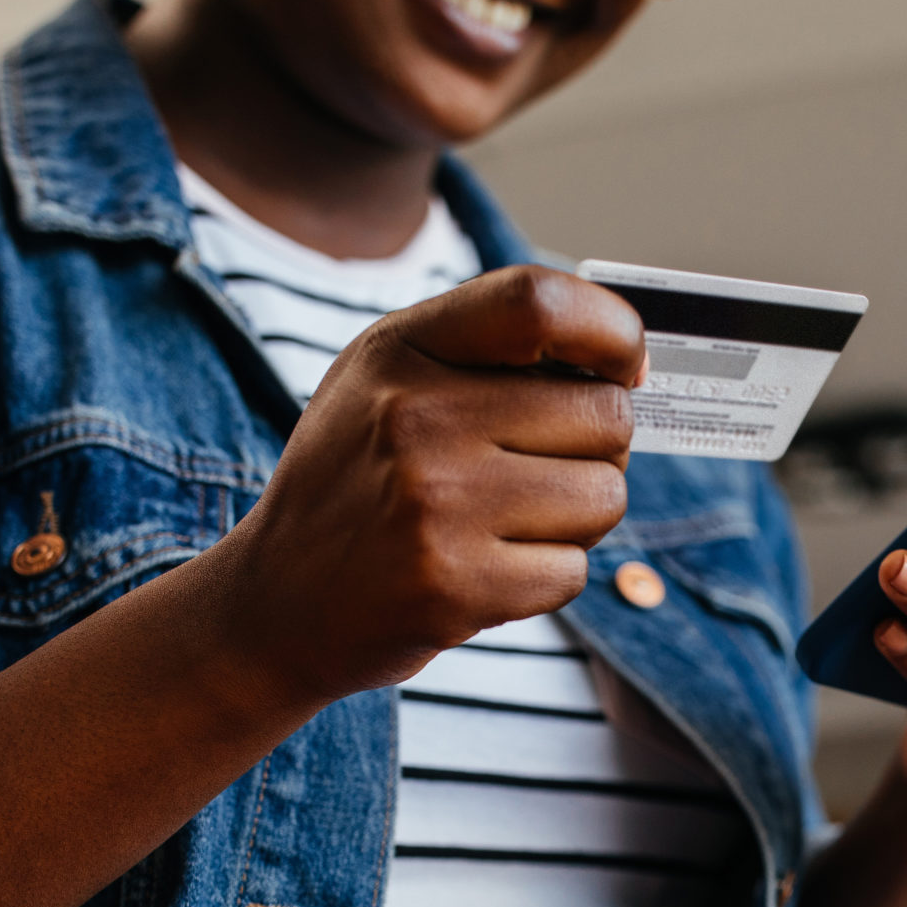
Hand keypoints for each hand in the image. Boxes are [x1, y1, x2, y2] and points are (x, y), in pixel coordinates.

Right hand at [213, 265, 643, 707]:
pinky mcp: (456, 588)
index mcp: (402, 351)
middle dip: (599, 448)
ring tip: (507, 523)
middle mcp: (416, 419)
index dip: (612, 330)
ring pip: (604, 497)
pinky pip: (573, 571)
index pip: (539, 303)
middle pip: (605, 415)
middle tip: (542, 468)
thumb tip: (628, 363)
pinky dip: (545, 577)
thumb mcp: (388, 381)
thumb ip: (490, 349)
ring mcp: (436, 506)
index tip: (624, 366)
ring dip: (577, 518)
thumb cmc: (359, 480)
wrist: (278, 603)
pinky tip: (486, 569)